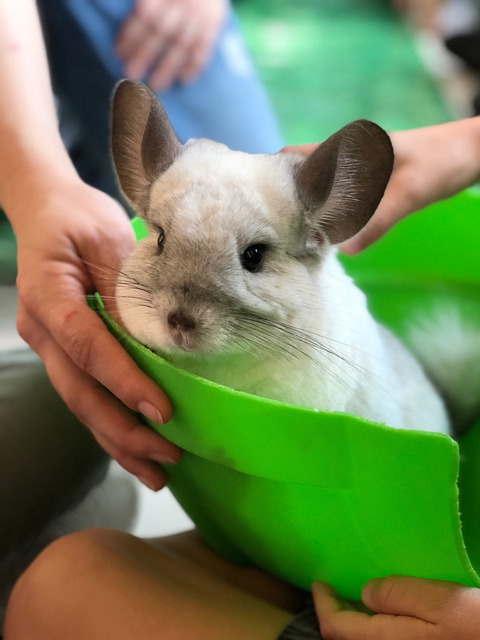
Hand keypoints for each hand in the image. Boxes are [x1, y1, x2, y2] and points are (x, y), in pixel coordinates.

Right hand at [13, 176, 180, 490]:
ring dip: (117, 440)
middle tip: (168, 455)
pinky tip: (135, 448)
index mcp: (49, 295)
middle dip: (123, 429)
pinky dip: (110, 424)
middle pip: (78, 391)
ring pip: (79, 403)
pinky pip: (84, 394)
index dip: (124, 381)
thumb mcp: (108, 238)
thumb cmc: (77, 217)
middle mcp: (41, 329)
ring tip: (156, 473)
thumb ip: (129, 288)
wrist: (46, 211)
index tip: (162, 411)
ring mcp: (47, 344)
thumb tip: (163, 339)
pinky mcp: (63, 352)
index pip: (88, 346)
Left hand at [116, 0, 226, 91]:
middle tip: (130, 74)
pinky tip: (184, 81)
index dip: (131, 35)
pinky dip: (195, 65)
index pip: (145, 15)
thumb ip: (146, 5)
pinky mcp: (215, 22)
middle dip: (144, 55)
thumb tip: (129, 28)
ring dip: (168, 68)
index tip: (119, 53)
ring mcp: (200, 13)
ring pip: (183, 44)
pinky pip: (205, 46)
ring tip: (156, 86)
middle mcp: (183, 2)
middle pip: (161, 31)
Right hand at [284, 118, 479, 253]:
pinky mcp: (369, 184)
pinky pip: (339, 199)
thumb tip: (345, 250)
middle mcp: (347, 157)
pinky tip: (326, 237)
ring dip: (308, 211)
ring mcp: (357, 170)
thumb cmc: (444, 161)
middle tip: (274, 234)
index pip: (295, 157)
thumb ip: (379, 219)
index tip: (261, 209)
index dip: (273, 179)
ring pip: (319, 189)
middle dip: (286, 202)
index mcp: (349, 148)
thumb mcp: (412, 192)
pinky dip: (328, 216)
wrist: (474, 151)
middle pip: (301, 177)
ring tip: (294, 240)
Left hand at [313, 576, 479, 638]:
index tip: (319, 582)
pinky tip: (381, 614)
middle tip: (334, 590)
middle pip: (346, 639)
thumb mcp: (439, 600)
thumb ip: (397, 593)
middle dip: (335, 614)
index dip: (322, 604)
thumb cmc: (475, 625)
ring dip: (353, 623)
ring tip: (354, 599)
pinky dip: (371, 628)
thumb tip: (365, 592)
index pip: (336, 627)